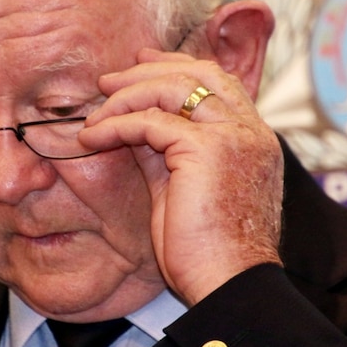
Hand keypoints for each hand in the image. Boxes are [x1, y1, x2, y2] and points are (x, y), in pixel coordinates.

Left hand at [80, 49, 282, 305]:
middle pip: (197, 73)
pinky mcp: (207, 149)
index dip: (176, 66)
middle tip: (107, 80)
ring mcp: (233, 136)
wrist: (227, 284)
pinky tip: (92, 138)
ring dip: (126, 96)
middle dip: (146, 71)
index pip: (218, 80)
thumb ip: (167, 151)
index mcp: (253, 138)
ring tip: (95, 113)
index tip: (140, 63)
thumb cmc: (206, 250)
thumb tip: (133, 125)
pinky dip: (116, 125)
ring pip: (172, 88)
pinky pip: (150, 122)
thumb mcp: (184, 187)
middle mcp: (250, 130)